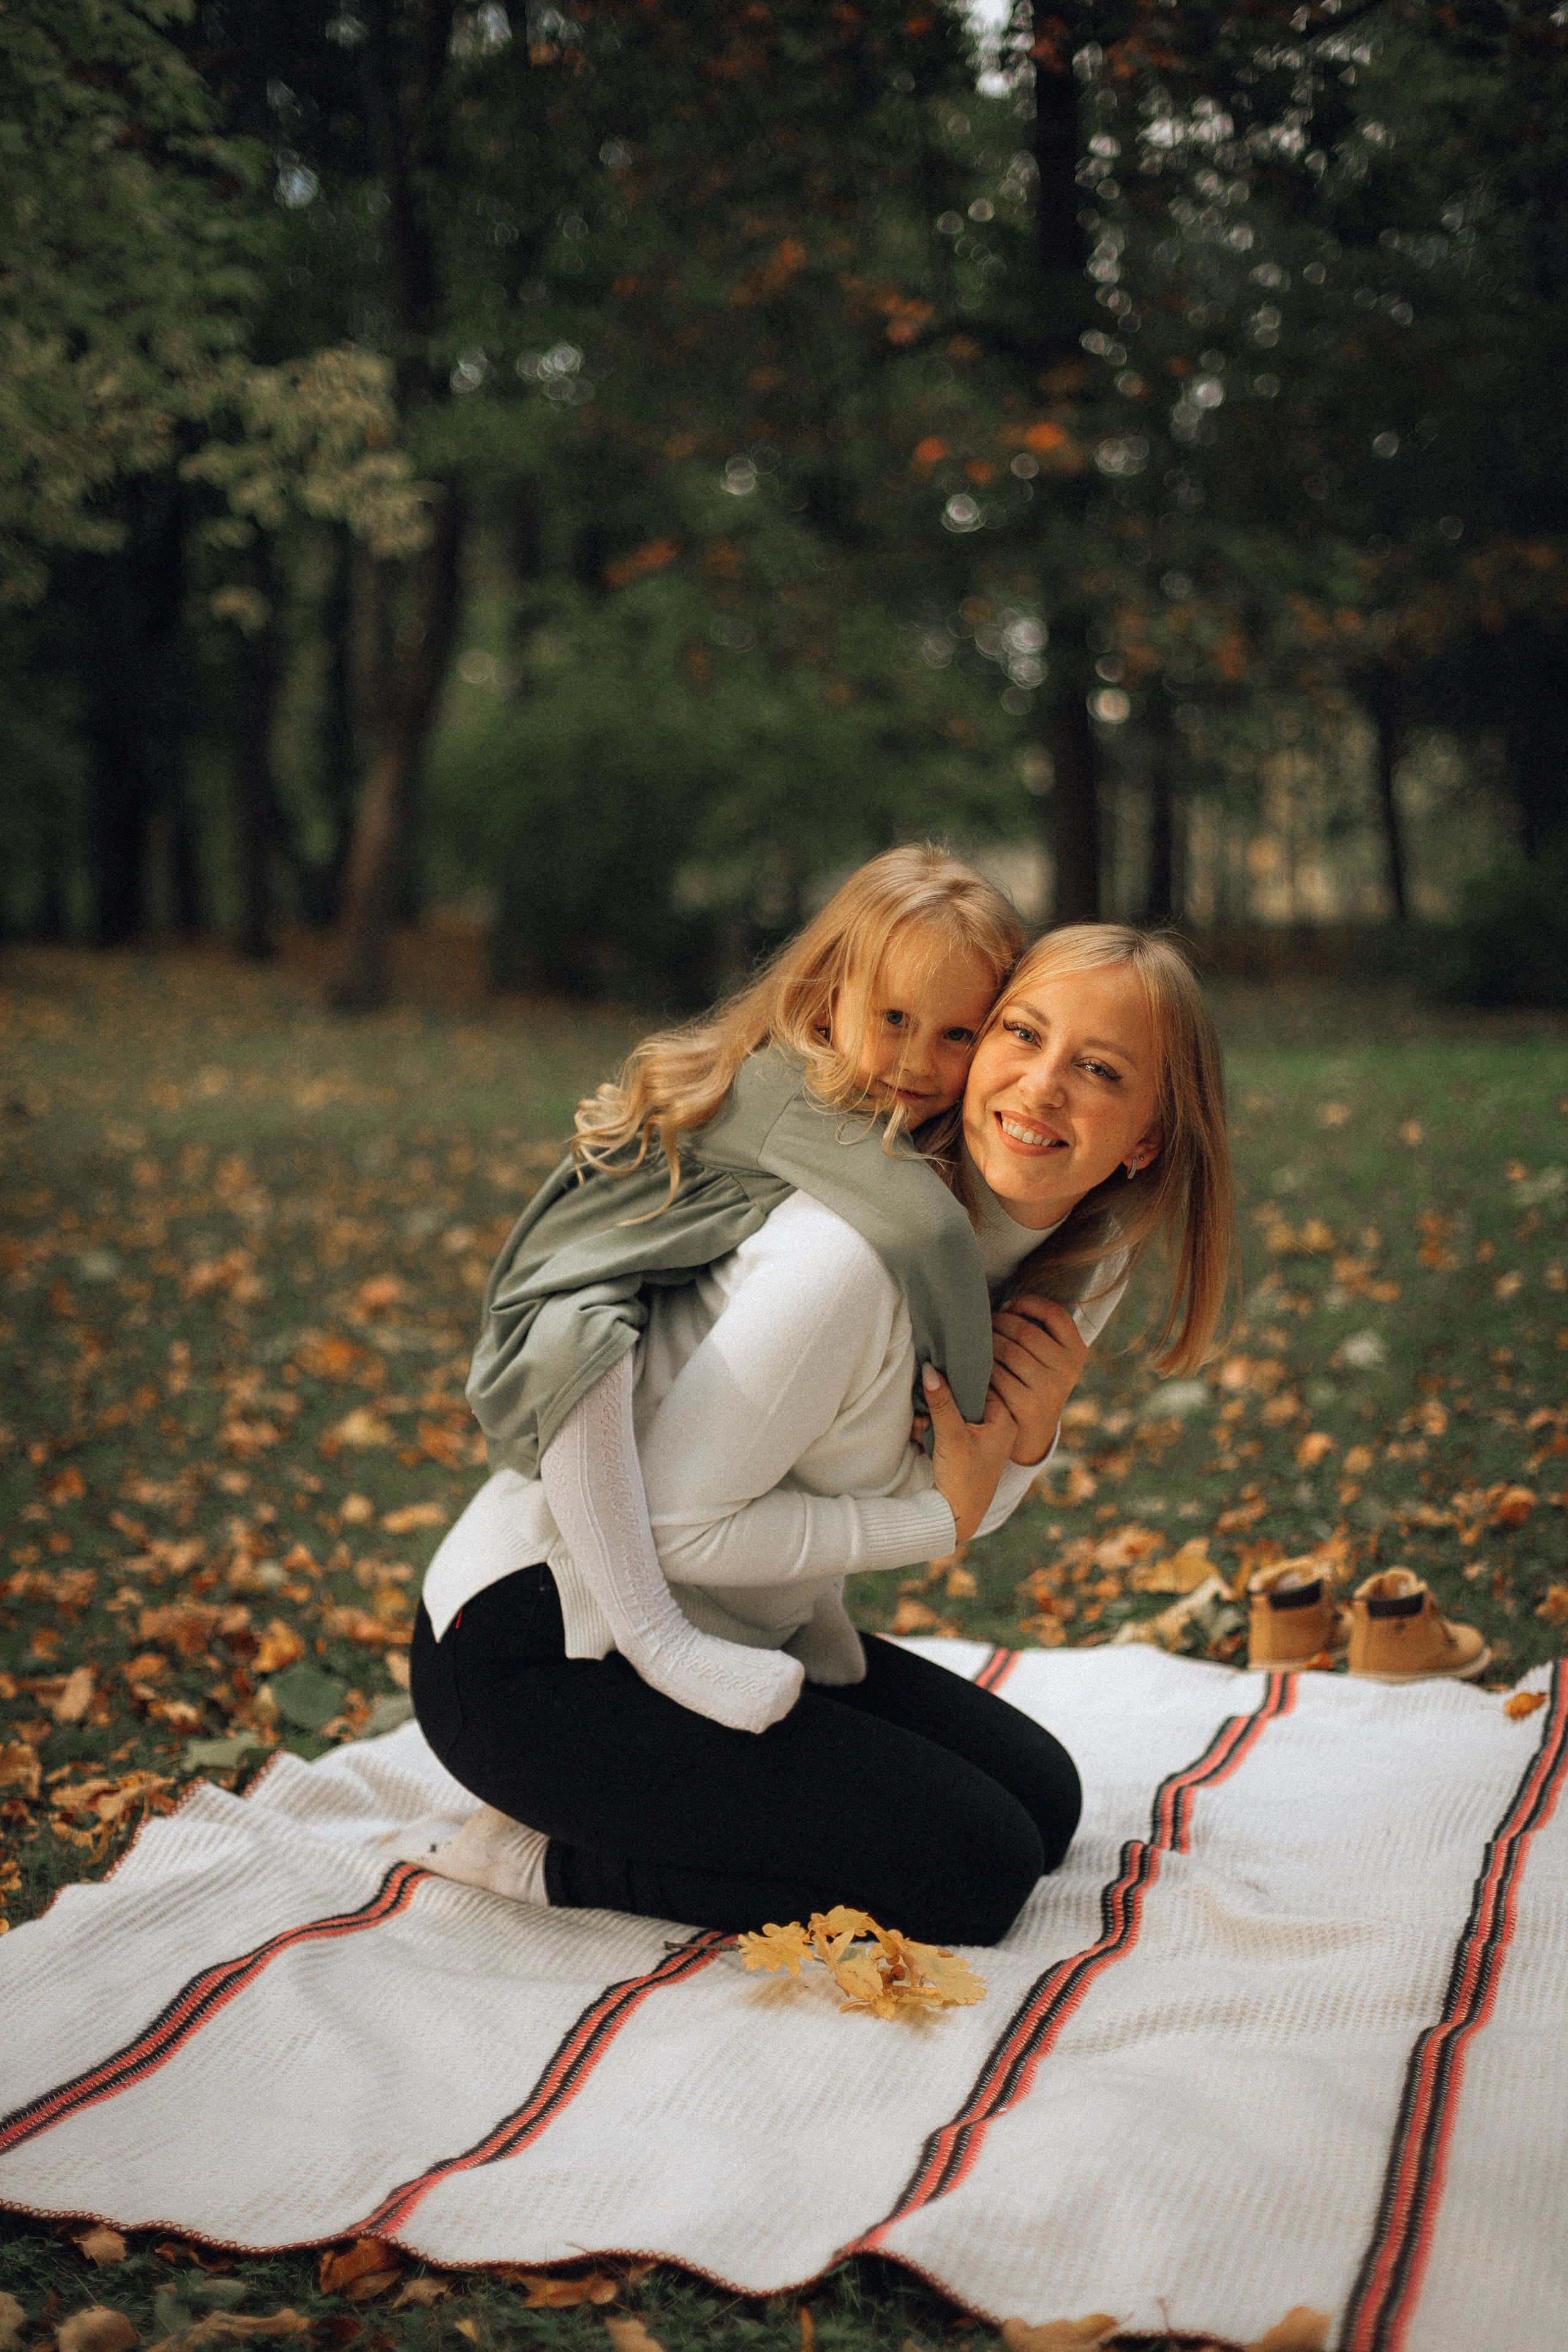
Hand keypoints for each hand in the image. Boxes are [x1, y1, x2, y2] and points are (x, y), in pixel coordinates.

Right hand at [921, 1363, 1017, 1545]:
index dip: (958, 1380)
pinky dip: (936, 1428)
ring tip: (922, 1426)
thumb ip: (942, 1401)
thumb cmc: (962, 1478)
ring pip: (956, 1412)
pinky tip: (922, 1434)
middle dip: (942, 1402)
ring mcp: (985, 1439)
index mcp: (1005, 1419)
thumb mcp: (951, 1435)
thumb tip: (930, 1368)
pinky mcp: (971, 1449)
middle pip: (968, 1398)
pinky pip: (952, 1426)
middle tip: (926, 1411)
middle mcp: (999, 1427)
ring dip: (935, 1416)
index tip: (937, 1375)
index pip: (982, 1385)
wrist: (955, 1518)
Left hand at [988, 1292, 1088, 1465]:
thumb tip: (1006, 1304)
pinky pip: (997, 1375)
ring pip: (1008, 1351)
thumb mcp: (1050, 1358)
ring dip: (987, 1343)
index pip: (1054, 1313)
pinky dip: (983, 1367)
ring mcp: (1049, 1389)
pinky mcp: (1027, 1406)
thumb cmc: (1034, 1381)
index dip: (1027, 1303)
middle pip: (1025, 1331)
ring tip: (977, 1341)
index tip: (1009, 1306)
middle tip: (983, 1323)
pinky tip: (976, 1365)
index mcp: (1077, 1351)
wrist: (1033, 1431)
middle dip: (999, 1322)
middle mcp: (1067, 1369)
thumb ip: (1039, 1331)